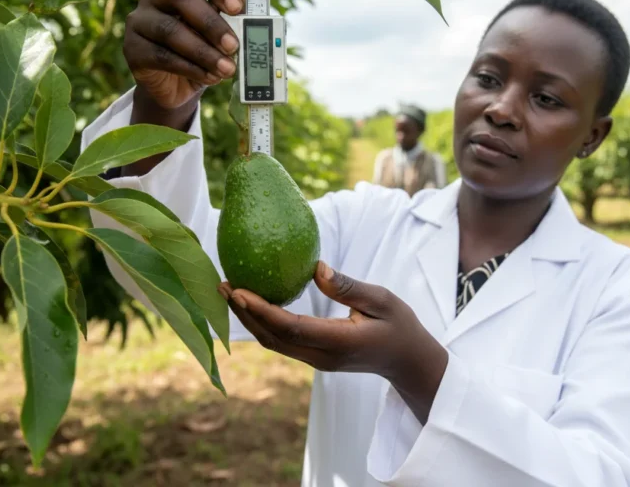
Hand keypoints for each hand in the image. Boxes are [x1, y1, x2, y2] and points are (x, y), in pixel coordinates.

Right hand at [123, 0, 243, 110]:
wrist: (176, 86)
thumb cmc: (201, 53)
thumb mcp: (219, 36)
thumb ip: (231, 23)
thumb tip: (252, 18)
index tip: (238, 7)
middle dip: (211, 22)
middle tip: (234, 45)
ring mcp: (139, 21)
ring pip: (170, 30)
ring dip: (204, 52)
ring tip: (227, 69)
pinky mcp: (132, 49)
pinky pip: (161, 56)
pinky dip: (191, 68)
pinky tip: (210, 77)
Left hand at [219, 261, 447, 422]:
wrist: (407, 361)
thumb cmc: (399, 325)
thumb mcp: (382, 300)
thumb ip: (348, 287)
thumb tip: (315, 268)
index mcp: (339, 342)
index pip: (292, 327)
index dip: (261, 310)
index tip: (238, 289)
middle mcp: (323, 356)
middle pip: (273, 338)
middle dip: (244, 313)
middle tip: (222, 284)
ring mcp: (317, 361)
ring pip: (274, 343)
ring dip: (249, 319)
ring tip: (228, 292)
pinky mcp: (314, 357)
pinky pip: (282, 342)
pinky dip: (262, 323)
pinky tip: (251, 303)